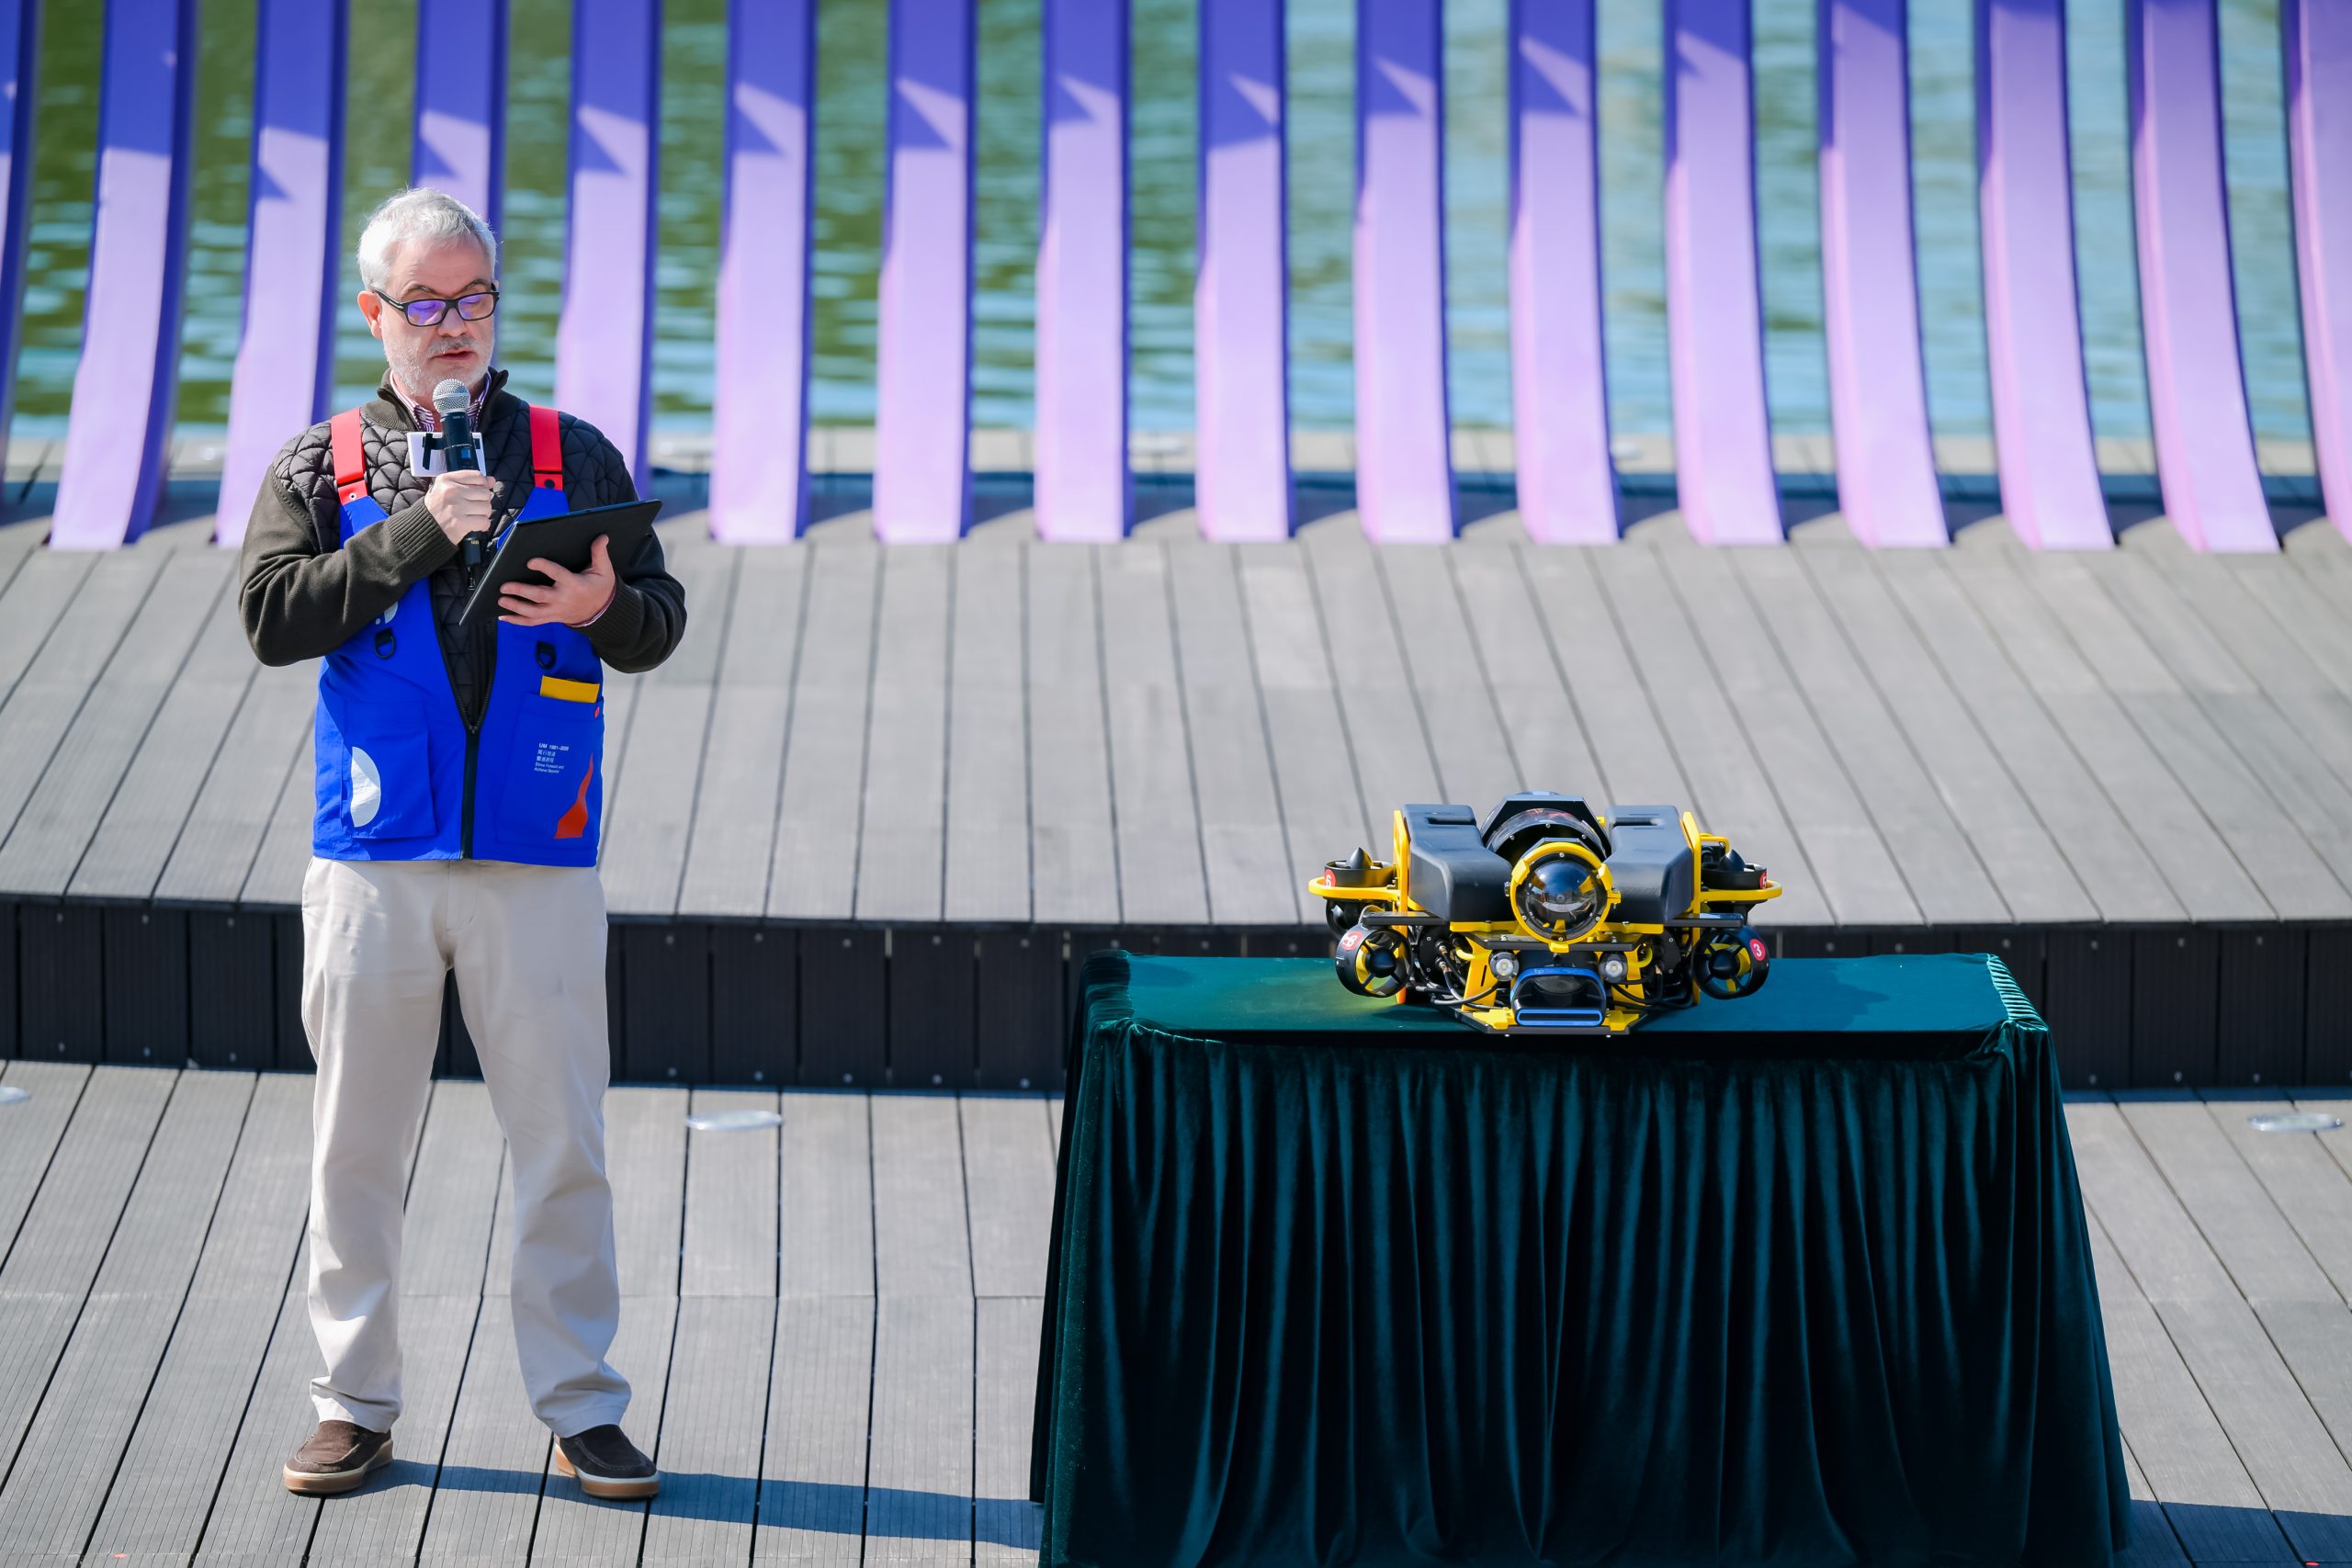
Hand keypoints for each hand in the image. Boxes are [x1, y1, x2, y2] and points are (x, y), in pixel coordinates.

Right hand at [425, 470, 501, 546]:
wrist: (424, 527)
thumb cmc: (437, 507)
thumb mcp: (447, 489)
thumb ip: (469, 482)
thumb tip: (491, 480)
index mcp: (446, 479)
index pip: (477, 476)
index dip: (483, 485)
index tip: (478, 492)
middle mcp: (451, 491)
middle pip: (484, 492)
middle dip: (483, 501)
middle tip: (473, 507)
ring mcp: (456, 507)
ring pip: (486, 507)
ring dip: (483, 514)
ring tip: (472, 515)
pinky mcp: (460, 523)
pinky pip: (484, 521)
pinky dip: (482, 525)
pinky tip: (474, 524)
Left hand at [501, 535, 618, 627]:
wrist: (602, 612)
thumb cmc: (600, 587)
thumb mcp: (604, 570)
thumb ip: (599, 553)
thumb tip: (602, 537)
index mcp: (575, 585)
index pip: (557, 574)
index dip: (544, 567)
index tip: (530, 562)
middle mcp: (563, 599)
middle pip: (539, 596)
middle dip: (521, 591)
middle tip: (504, 586)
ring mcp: (556, 611)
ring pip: (533, 612)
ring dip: (516, 607)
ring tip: (501, 599)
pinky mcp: (552, 617)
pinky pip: (533, 622)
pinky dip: (517, 621)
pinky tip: (504, 616)